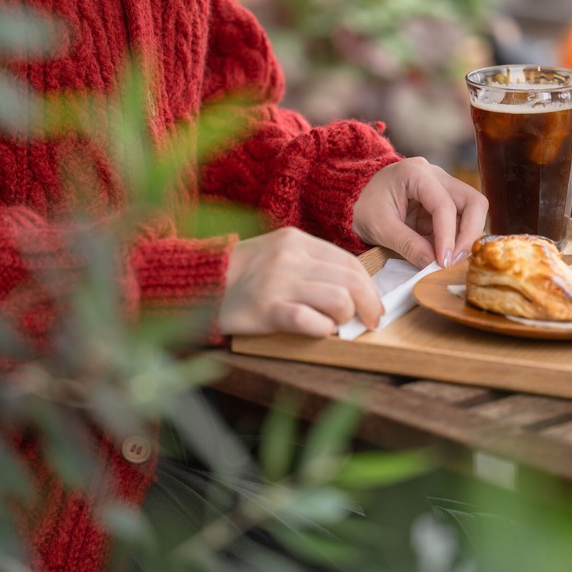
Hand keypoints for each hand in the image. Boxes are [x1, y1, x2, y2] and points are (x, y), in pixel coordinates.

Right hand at [219, 227, 383, 337]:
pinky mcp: (267, 310)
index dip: (369, 286)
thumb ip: (311, 264)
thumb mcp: (277, 255)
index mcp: (295, 240)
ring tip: (338, 325)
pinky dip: (324, 329)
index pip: (349, 261)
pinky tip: (319, 331)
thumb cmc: (242, 275)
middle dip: (369, 304)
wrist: (198, 284)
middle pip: (351, 280)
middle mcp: (289, 258)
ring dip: (346, 318)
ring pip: (338, 299)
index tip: (374, 304)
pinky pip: (311, 321)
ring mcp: (278, 283)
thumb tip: (352, 288)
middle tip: (371, 321)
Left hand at [351, 158, 487, 268]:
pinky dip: (457, 239)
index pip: (445, 205)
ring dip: (466, 237)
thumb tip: (433, 264)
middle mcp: (436, 175)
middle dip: (469, 233)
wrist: (353, 198)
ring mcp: (443, 188)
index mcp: (416, 173)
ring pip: (473, 211)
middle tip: (456, 261)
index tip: (443, 262)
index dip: (448, 236)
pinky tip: (445, 256)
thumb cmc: (363, 207)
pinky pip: (460, 221)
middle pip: (473, 201)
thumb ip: (406, 244)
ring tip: (449, 261)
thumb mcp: (379, 227)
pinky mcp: (443, 204)